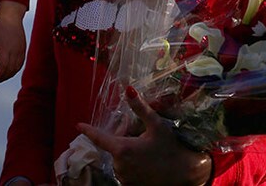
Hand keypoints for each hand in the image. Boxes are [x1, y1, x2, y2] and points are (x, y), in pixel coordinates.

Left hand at [0, 1, 26, 84]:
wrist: (11, 14)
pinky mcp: (23, 47)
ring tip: (2, 77)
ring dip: (9, 74)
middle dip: (2, 78)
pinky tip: (10, 69)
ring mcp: (20, 49)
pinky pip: (21, 62)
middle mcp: (14, 51)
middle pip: (10, 70)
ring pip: (17, 67)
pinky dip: (16, 69)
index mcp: (5, 49)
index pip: (2, 68)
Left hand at [77, 86, 212, 185]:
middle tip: (134, 128)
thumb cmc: (171, 147)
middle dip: (120, 136)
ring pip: (119, 159)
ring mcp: (125, 178)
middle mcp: (120, 166)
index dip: (89, 130)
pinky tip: (143, 157)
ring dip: (125, 150)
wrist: (185, 173)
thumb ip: (139, 107)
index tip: (79, 125)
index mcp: (123, 149)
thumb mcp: (156, 125)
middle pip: (113, 147)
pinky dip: (129, 163)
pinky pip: (124, 170)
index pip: (99, 138)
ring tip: (142, 144)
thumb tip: (128, 88)